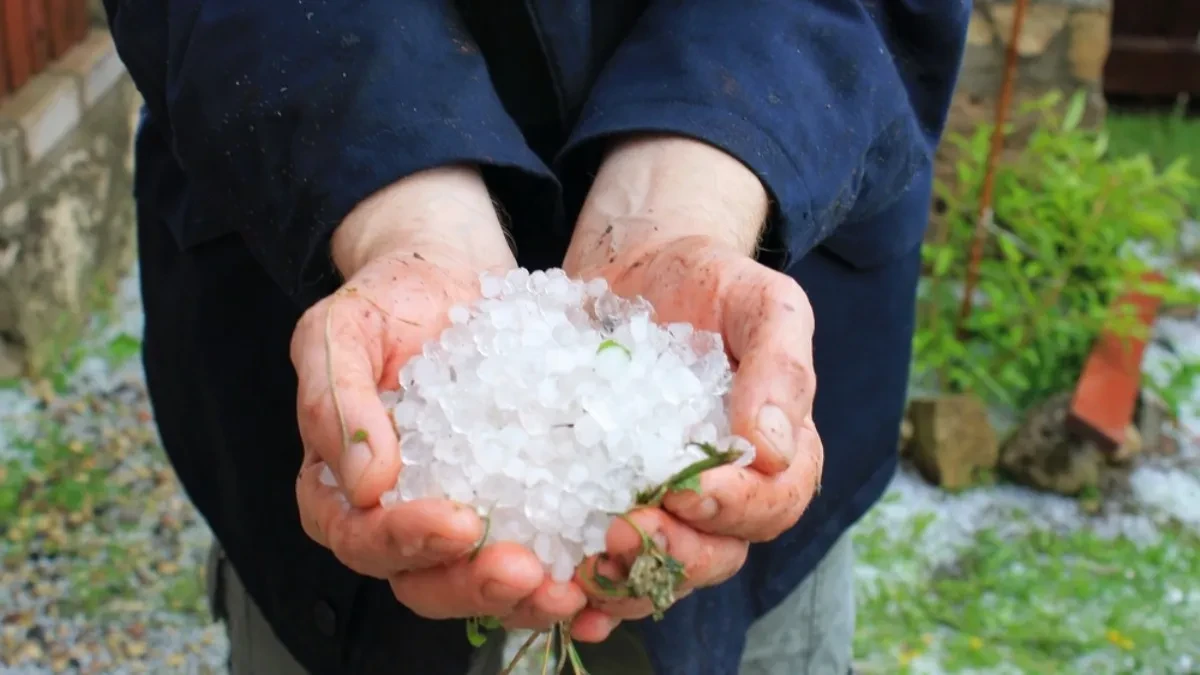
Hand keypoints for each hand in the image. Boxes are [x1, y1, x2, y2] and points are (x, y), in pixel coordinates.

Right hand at [291, 167, 586, 629]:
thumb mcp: (340, 330)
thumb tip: (364, 483)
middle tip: (527, 572)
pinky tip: (596, 569)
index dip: (406, 541)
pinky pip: (532, 546)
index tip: (461, 523)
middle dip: (474, 585)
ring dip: (522, 596)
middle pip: (422, 580)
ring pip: (478, 580)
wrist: (449, 275)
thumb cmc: (387, 300)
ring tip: (568, 589)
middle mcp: (396, 514)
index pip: (359, 536)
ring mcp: (457, 513)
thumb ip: (335, 402)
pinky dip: (562, 566)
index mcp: (339, 487)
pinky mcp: (512, 500)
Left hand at [561, 138, 823, 639]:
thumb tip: (772, 449)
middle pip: (718, 553)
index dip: (737, 507)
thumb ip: (780, 367)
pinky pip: (606, 560)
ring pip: (661, 572)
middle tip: (624, 528)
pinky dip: (587, 588)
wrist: (641, 269)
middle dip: (674, 551)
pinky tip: (561, 591)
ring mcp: (668, 506)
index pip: (774, 502)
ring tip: (584, 565)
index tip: (689, 488)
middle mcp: (726, 493)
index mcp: (777, 454)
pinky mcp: (609, 502)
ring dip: (626, 580)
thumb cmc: (712, 282)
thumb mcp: (763, 303)